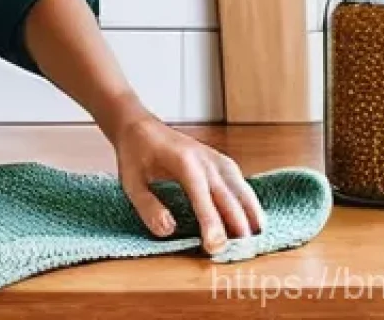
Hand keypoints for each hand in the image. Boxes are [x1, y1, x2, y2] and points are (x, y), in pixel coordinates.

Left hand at [111, 109, 266, 254]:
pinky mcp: (223, 163)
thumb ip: (147, 206)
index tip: (214, 249)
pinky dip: (250, 206)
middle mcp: (206, 160)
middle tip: (235, 257)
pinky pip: (242, 187)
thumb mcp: (130, 181)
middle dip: (235, 230)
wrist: (140, 126)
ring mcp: (217, 160)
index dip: (211, 225)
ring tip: (252, 246)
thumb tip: (169, 231)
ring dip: (249, 219)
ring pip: (243, 193)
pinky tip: (253, 225)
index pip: (203, 197)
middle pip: (229, 199)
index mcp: (183, 162)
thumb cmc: (135, 155)